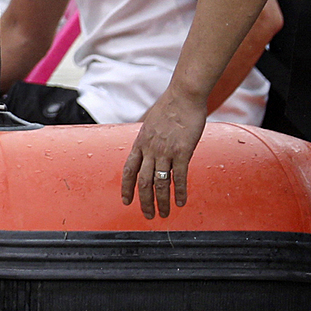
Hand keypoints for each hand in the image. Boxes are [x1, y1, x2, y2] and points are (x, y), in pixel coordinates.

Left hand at [119, 85, 207, 216]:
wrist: (183, 95)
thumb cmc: (170, 107)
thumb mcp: (150, 123)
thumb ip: (148, 138)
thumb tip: (147, 146)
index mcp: (140, 143)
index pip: (128, 170)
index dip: (126, 188)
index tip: (126, 201)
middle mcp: (150, 149)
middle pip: (143, 182)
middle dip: (144, 201)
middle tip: (147, 215)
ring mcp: (165, 151)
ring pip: (159, 183)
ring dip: (161, 201)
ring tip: (165, 213)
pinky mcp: (182, 151)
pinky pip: (179, 176)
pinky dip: (180, 191)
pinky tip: (181, 201)